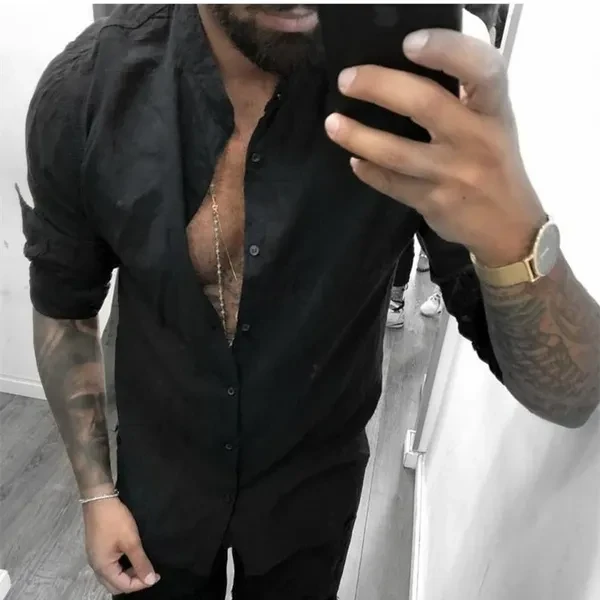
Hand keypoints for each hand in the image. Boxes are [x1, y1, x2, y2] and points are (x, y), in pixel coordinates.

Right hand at [83, 495, 159, 594]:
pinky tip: (131, 558)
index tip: (156, 576)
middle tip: (149, 572)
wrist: (99, 499)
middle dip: (133, 582)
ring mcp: (95, 557)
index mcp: (103, 568)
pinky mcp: (97, 549)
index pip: (123, 586)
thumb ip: (140, 562)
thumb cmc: (115, 520)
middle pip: (115, 585)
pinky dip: (121, 567)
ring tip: (142, 565)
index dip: (141, 584)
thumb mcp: (131, 541)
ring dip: (127, 574)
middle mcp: (96, 566)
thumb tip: (150, 580)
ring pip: (112, 576)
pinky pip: (109, 566)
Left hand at [324, 28, 546, 267]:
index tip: (409, 43)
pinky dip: (370, 172)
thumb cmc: (495, 163)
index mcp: (494, 110)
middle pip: (424, 104)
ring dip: (359, 136)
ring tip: (333, 124)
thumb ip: (463, 97)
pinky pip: (392, 184)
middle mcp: (476, 139)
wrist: (509, 226)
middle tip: (346, 80)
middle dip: (379, 86)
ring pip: (397, 152)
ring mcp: (453, 174)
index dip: (446, 50)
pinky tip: (355, 161)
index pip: (481, 69)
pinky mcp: (433, 202)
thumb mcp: (493, 124)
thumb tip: (406, 68)